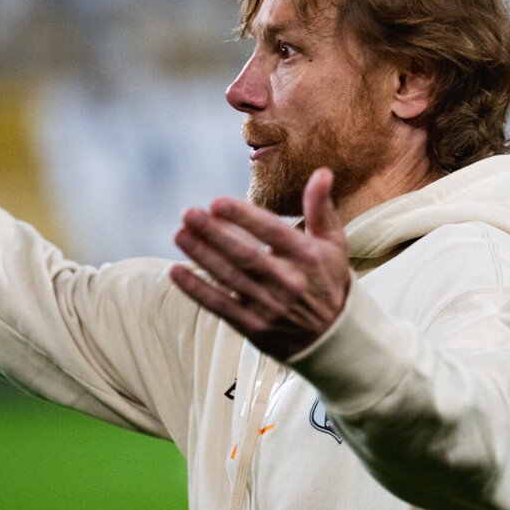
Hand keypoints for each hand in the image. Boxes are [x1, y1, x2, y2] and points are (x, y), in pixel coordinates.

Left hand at [169, 168, 350, 358]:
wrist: (334, 338)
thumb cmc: (328, 280)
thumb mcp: (333, 243)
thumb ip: (320, 207)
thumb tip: (322, 171)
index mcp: (306, 256)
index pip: (271, 232)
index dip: (244, 217)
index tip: (217, 202)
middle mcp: (288, 281)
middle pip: (245, 254)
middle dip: (214, 234)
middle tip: (189, 213)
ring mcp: (270, 306)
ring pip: (229, 278)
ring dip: (201, 256)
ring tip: (179, 234)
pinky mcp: (253, 326)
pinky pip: (220, 306)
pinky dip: (197, 290)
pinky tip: (175, 272)